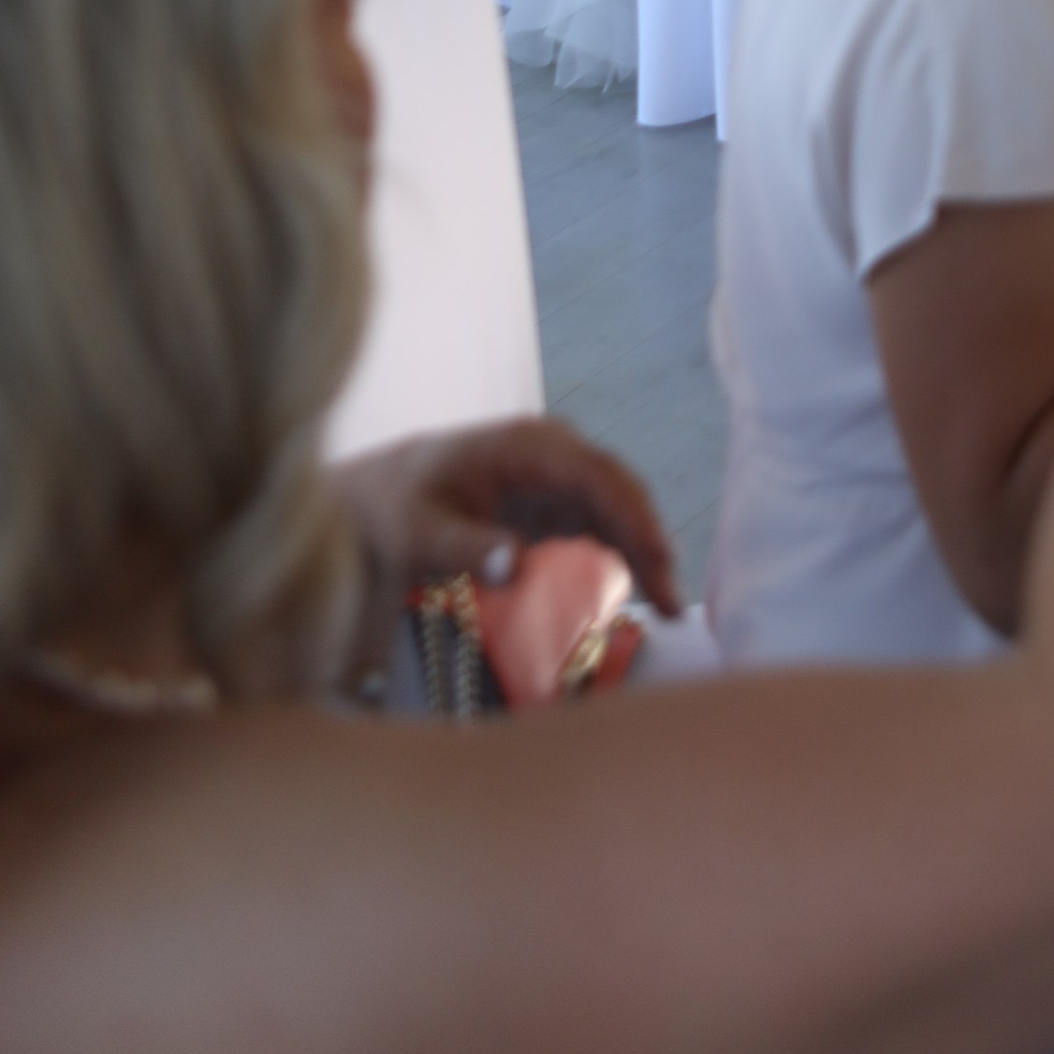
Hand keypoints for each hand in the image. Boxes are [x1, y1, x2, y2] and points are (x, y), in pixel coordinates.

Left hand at [330, 416, 681, 670]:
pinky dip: (620, 559)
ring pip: (616, 511)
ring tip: (670, 607)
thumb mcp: (417, 532)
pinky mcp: (553, 506)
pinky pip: (599, 529)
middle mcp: (553, 454)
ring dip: (643, 554)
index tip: (656, 558)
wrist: (378, 499)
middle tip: (674, 599)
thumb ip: (464, 546)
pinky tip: (636, 595)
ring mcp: (557, 479)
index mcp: (527, 446)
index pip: (596, 475)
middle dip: (649, 541)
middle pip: (618, 492)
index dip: (632, 515)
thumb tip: (516, 563)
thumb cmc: (395, 509)